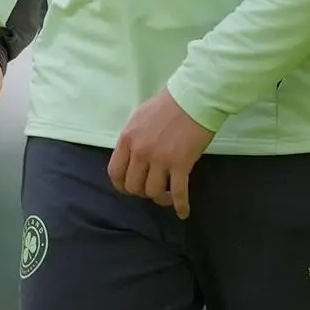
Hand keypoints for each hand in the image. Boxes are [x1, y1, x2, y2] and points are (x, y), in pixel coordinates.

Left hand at [108, 88, 213, 218]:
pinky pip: (178, 192)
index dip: (121, 185)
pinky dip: (181, 205)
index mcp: (127, 139)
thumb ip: (132, 137)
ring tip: (167, 195)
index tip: (129, 188)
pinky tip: (183, 212)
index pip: (115, 172)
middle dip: (141, 192)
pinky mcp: (181, 164)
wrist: (194, 98)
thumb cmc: (168, 104)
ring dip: (160, 197)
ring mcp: (160, 159)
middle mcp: (140, 152)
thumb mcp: (139, 117)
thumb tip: (131, 153)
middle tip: (151, 188)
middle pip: (133, 186)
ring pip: (153, 192)